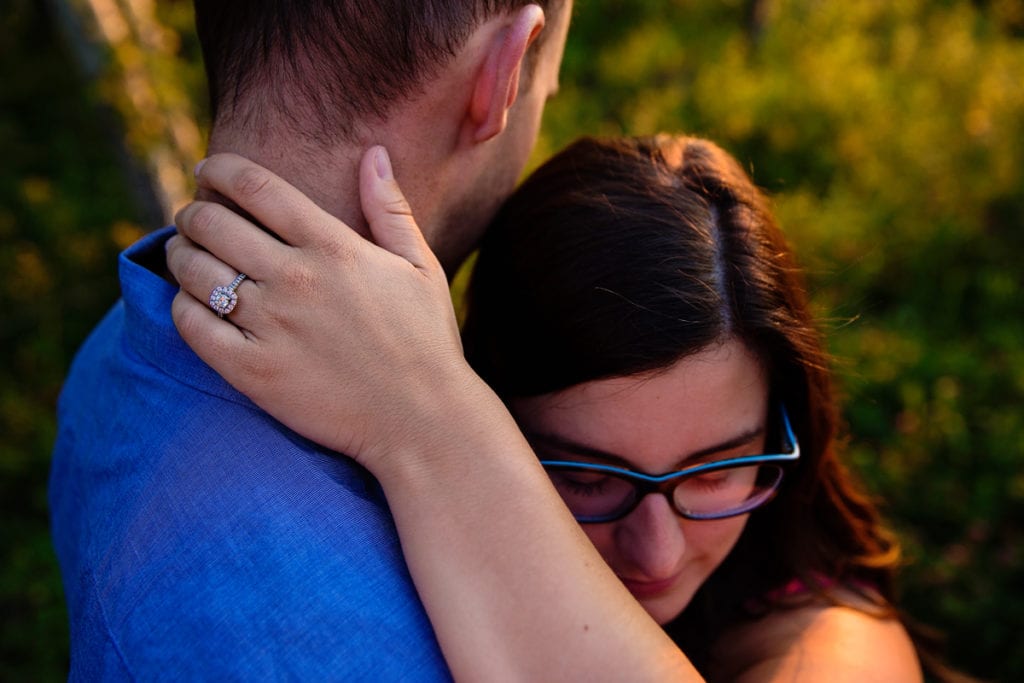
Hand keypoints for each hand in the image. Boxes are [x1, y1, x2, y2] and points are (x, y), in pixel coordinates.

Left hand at [167, 148, 477, 470]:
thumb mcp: (420, 265)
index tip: (207, 170)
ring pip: (194, 271)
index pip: (255, 187)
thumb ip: (390, 207)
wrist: (422, 419)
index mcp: (334, 246)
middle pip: (212, 223)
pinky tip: (191, 301)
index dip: (219, 169)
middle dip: (193, 211)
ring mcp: (271, 326)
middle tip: (193, 217)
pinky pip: (192, 326)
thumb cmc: (426, 340)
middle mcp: (296, 279)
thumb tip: (373, 152)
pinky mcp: (253, 371)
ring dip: (179, 254)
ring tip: (185, 254)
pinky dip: (181, 306)